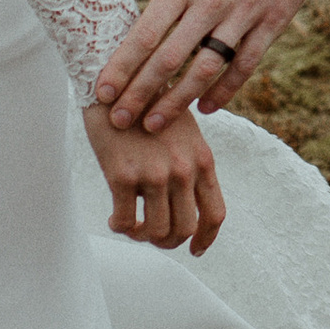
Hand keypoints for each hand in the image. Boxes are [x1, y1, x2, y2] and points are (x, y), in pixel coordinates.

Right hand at [83, 99, 225, 254]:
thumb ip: (189, 162)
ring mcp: (154, 174)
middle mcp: (183, 170)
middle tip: (151, 235)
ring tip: (131, 225)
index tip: (196, 250)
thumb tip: (184, 199)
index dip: (206, 238)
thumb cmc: (146, 103)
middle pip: (184, 229)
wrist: (115, 78)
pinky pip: (125, 221)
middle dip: (167, 240)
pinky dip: (120, 226)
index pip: (215, 213)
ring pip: (156, 231)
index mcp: (202, 160)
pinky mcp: (123, 175)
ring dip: (142, 236)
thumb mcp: (182, 130)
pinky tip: (114, 217)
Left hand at [96, 0, 326, 133]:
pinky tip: (206, 107)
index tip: (102, 90)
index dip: (122, 66)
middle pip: (169, 60)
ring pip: (205, 70)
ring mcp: (244, 14)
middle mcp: (211, 1)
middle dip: (140, 94)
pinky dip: (225, 90)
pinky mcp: (273, 22)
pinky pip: (245, 65)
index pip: (145, 33)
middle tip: (119, 120)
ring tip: (154, 125)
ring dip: (177, 101)